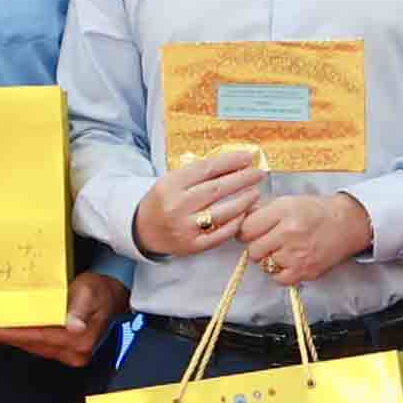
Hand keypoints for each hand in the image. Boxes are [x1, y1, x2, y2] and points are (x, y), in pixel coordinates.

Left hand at [0, 268, 126, 368]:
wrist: (112, 297)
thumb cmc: (99, 291)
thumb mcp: (89, 292)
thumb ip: (79, 308)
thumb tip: (74, 325)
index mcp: (80, 339)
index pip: (40, 337)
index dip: (15, 334)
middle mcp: (77, 352)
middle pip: (35, 346)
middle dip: (11, 338)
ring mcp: (74, 355)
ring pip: (37, 348)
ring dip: (17, 340)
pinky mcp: (70, 353)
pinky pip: (42, 347)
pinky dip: (27, 340)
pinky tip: (16, 334)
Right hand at [136, 144, 267, 260]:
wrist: (143, 230)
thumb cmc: (163, 201)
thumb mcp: (172, 181)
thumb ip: (198, 173)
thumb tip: (234, 162)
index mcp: (171, 184)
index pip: (207, 168)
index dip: (231, 161)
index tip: (248, 157)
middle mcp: (177, 205)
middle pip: (217, 189)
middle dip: (243, 179)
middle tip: (260, 173)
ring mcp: (185, 227)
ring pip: (223, 212)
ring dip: (244, 201)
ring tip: (256, 193)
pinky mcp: (193, 245)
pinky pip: (221, 233)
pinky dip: (236, 223)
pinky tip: (245, 213)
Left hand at [234, 188, 377, 286]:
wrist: (346, 224)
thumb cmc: (315, 212)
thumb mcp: (287, 201)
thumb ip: (261, 211)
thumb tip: (237, 220)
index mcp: (283, 211)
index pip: (246, 229)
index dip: (246, 231)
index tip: (252, 231)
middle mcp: (289, 233)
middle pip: (253, 249)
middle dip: (257, 246)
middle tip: (269, 241)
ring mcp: (297, 254)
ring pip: (264, 264)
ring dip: (268, 258)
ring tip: (283, 249)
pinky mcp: (305, 271)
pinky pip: (278, 278)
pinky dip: (279, 272)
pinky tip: (288, 261)